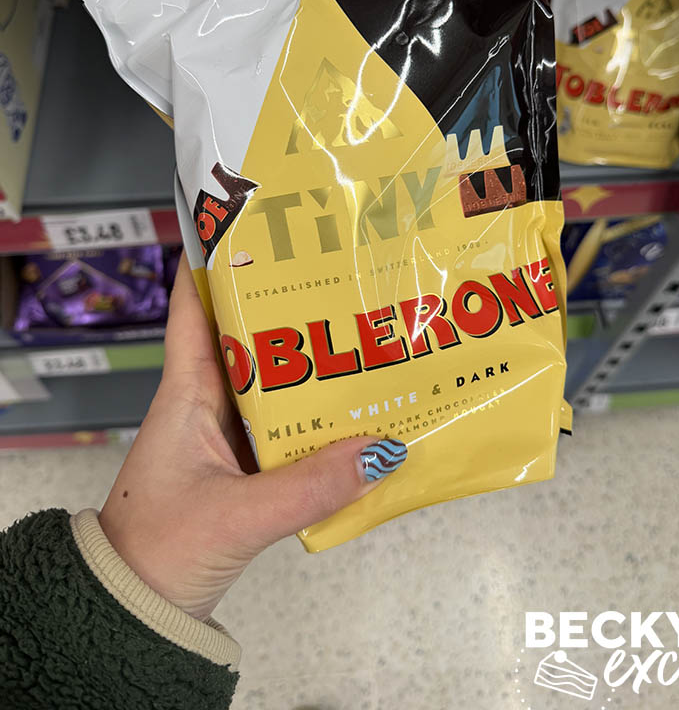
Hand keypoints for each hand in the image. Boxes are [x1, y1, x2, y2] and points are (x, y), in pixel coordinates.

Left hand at [99, 255, 406, 620]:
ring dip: (312, 368)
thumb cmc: (159, 552)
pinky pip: (286, 430)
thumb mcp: (237, 515)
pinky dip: (317, 420)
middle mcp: (206, 404)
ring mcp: (225, 437)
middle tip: (340, 278)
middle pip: (249, 338)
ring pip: (275, 385)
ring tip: (363, 338)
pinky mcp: (243, 469)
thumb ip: (309, 486)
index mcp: (186, 393)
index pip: (193, 308)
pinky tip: (355, 416)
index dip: (213, 260)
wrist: (136, 615)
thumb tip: (382, 450)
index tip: (251, 222)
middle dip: (290, 309)